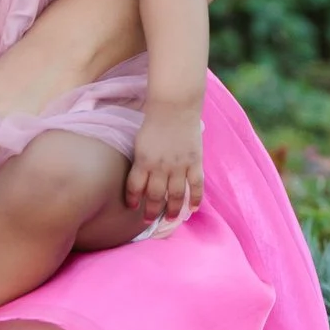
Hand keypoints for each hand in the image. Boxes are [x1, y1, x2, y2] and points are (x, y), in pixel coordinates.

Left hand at [126, 104, 203, 226]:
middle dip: (151, 211)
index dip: (134, 199)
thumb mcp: (139, 142)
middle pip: (155, 196)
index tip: (133, 207)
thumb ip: (140, 161)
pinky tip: (192, 209)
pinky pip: (196, 186)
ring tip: (169, 219)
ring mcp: (179, 166)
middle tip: (148, 222)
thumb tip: (139, 177)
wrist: (174, 107)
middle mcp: (160, 167)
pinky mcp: (195, 162)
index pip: (135, 187)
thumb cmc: (154, 122)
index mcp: (143, 161)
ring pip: (176, 195)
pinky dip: (195, 199)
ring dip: (172, 210)